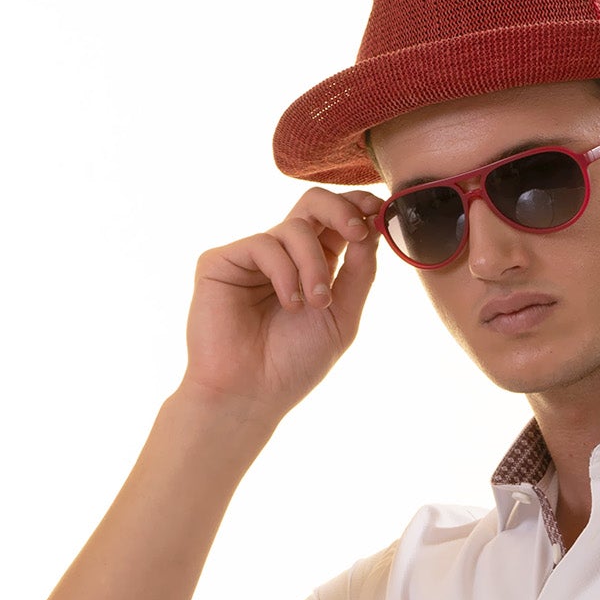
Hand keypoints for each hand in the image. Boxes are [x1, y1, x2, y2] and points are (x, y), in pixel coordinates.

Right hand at [175, 186, 385, 423]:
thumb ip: (359, 274)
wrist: (251, 395)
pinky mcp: (221, 261)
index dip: (357, 207)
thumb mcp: (342, 318)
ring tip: (315, 304)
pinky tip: (289, 304)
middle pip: (313, 203)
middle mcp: (283, 256)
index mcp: (313, 266)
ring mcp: (252, 257)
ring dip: (315, 265)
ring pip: (295, 227)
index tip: (378, 210)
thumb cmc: (294, 364)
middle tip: (358, 233)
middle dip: (341, 211)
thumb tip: (373, 228)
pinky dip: (286, 273)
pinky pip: (264, 244)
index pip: (335, 221)